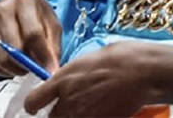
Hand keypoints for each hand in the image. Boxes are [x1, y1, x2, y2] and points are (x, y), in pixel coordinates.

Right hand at [0, 0, 60, 77]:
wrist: (14, 2)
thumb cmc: (36, 14)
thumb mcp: (52, 24)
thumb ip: (52, 47)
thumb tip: (51, 71)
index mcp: (23, 2)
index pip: (32, 33)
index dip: (43, 55)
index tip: (50, 70)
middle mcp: (2, 10)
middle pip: (14, 47)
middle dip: (28, 64)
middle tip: (36, 68)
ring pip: (2, 58)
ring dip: (16, 68)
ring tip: (26, 64)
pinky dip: (5, 69)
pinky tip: (14, 63)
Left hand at [23, 42, 160, 117]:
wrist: (140, 72)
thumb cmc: (117, 60)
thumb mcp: (83, 62)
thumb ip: (67, 77)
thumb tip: (60, 83)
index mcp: (62, 80)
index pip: (32, 101)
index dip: (32, 105)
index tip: (34, 107)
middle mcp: (68, 100)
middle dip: (56, 115)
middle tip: (66, 109)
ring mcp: (83, 114)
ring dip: (72, 117)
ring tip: (87, 108)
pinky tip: (100, 112)